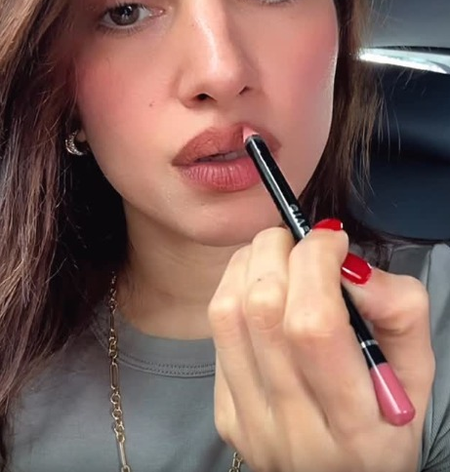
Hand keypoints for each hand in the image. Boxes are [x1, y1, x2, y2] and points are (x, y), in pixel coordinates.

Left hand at [208, 225, 434, 471]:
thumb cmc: (385, 420)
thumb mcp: (415, 373)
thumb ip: (401, 312)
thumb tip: (351, 266)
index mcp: (356, 425)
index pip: (313, 324)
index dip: (316, 262)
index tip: (332, 239)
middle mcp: (296, 430)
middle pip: (263, 309)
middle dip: (277, 250)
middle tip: (300, 241)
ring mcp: (252, 424)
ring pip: (228, 314)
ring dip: (249, 263)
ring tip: (276, 253)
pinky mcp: (226, 415)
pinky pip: (218, 334)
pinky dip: (235, 291)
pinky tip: (260, 288)